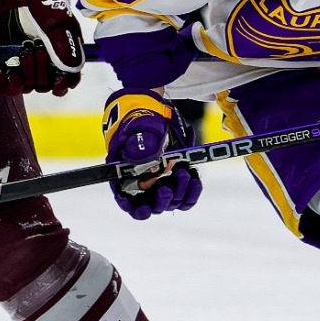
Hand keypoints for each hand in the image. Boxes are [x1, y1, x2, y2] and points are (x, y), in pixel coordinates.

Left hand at [0, 0, 85, 94]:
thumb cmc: (41, 0)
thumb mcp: (58, 21)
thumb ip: (66, 47)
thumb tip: (70, 70)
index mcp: (62, 53)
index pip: (66, 80)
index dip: (63, 85)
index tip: (57, 82)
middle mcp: (44, 60)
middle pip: (45, 84)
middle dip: (41, 72)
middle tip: (35, 51)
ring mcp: (24, 60)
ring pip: (27, 85)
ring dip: (25, 75)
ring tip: (22, 55)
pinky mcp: (6, 59)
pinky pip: (7, 82)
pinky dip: (6, 81)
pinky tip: (5, 72)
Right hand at [101, 88, 201, 218]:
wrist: (156, 110)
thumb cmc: (139, 118)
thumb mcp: (136, 126)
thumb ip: (139, 142)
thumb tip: (143, 158)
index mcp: (124, 174)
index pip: (126, 200)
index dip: (134, 209)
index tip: (143, 209)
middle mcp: (143, 183)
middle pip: (151, 205)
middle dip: (161, 200)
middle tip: (167, 188)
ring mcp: (162, 182)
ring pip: (171, 201)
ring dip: (179, 192)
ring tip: (184, 172)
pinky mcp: (178, 179)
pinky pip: (186, 195)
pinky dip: (192, 191)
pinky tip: (195, 179)